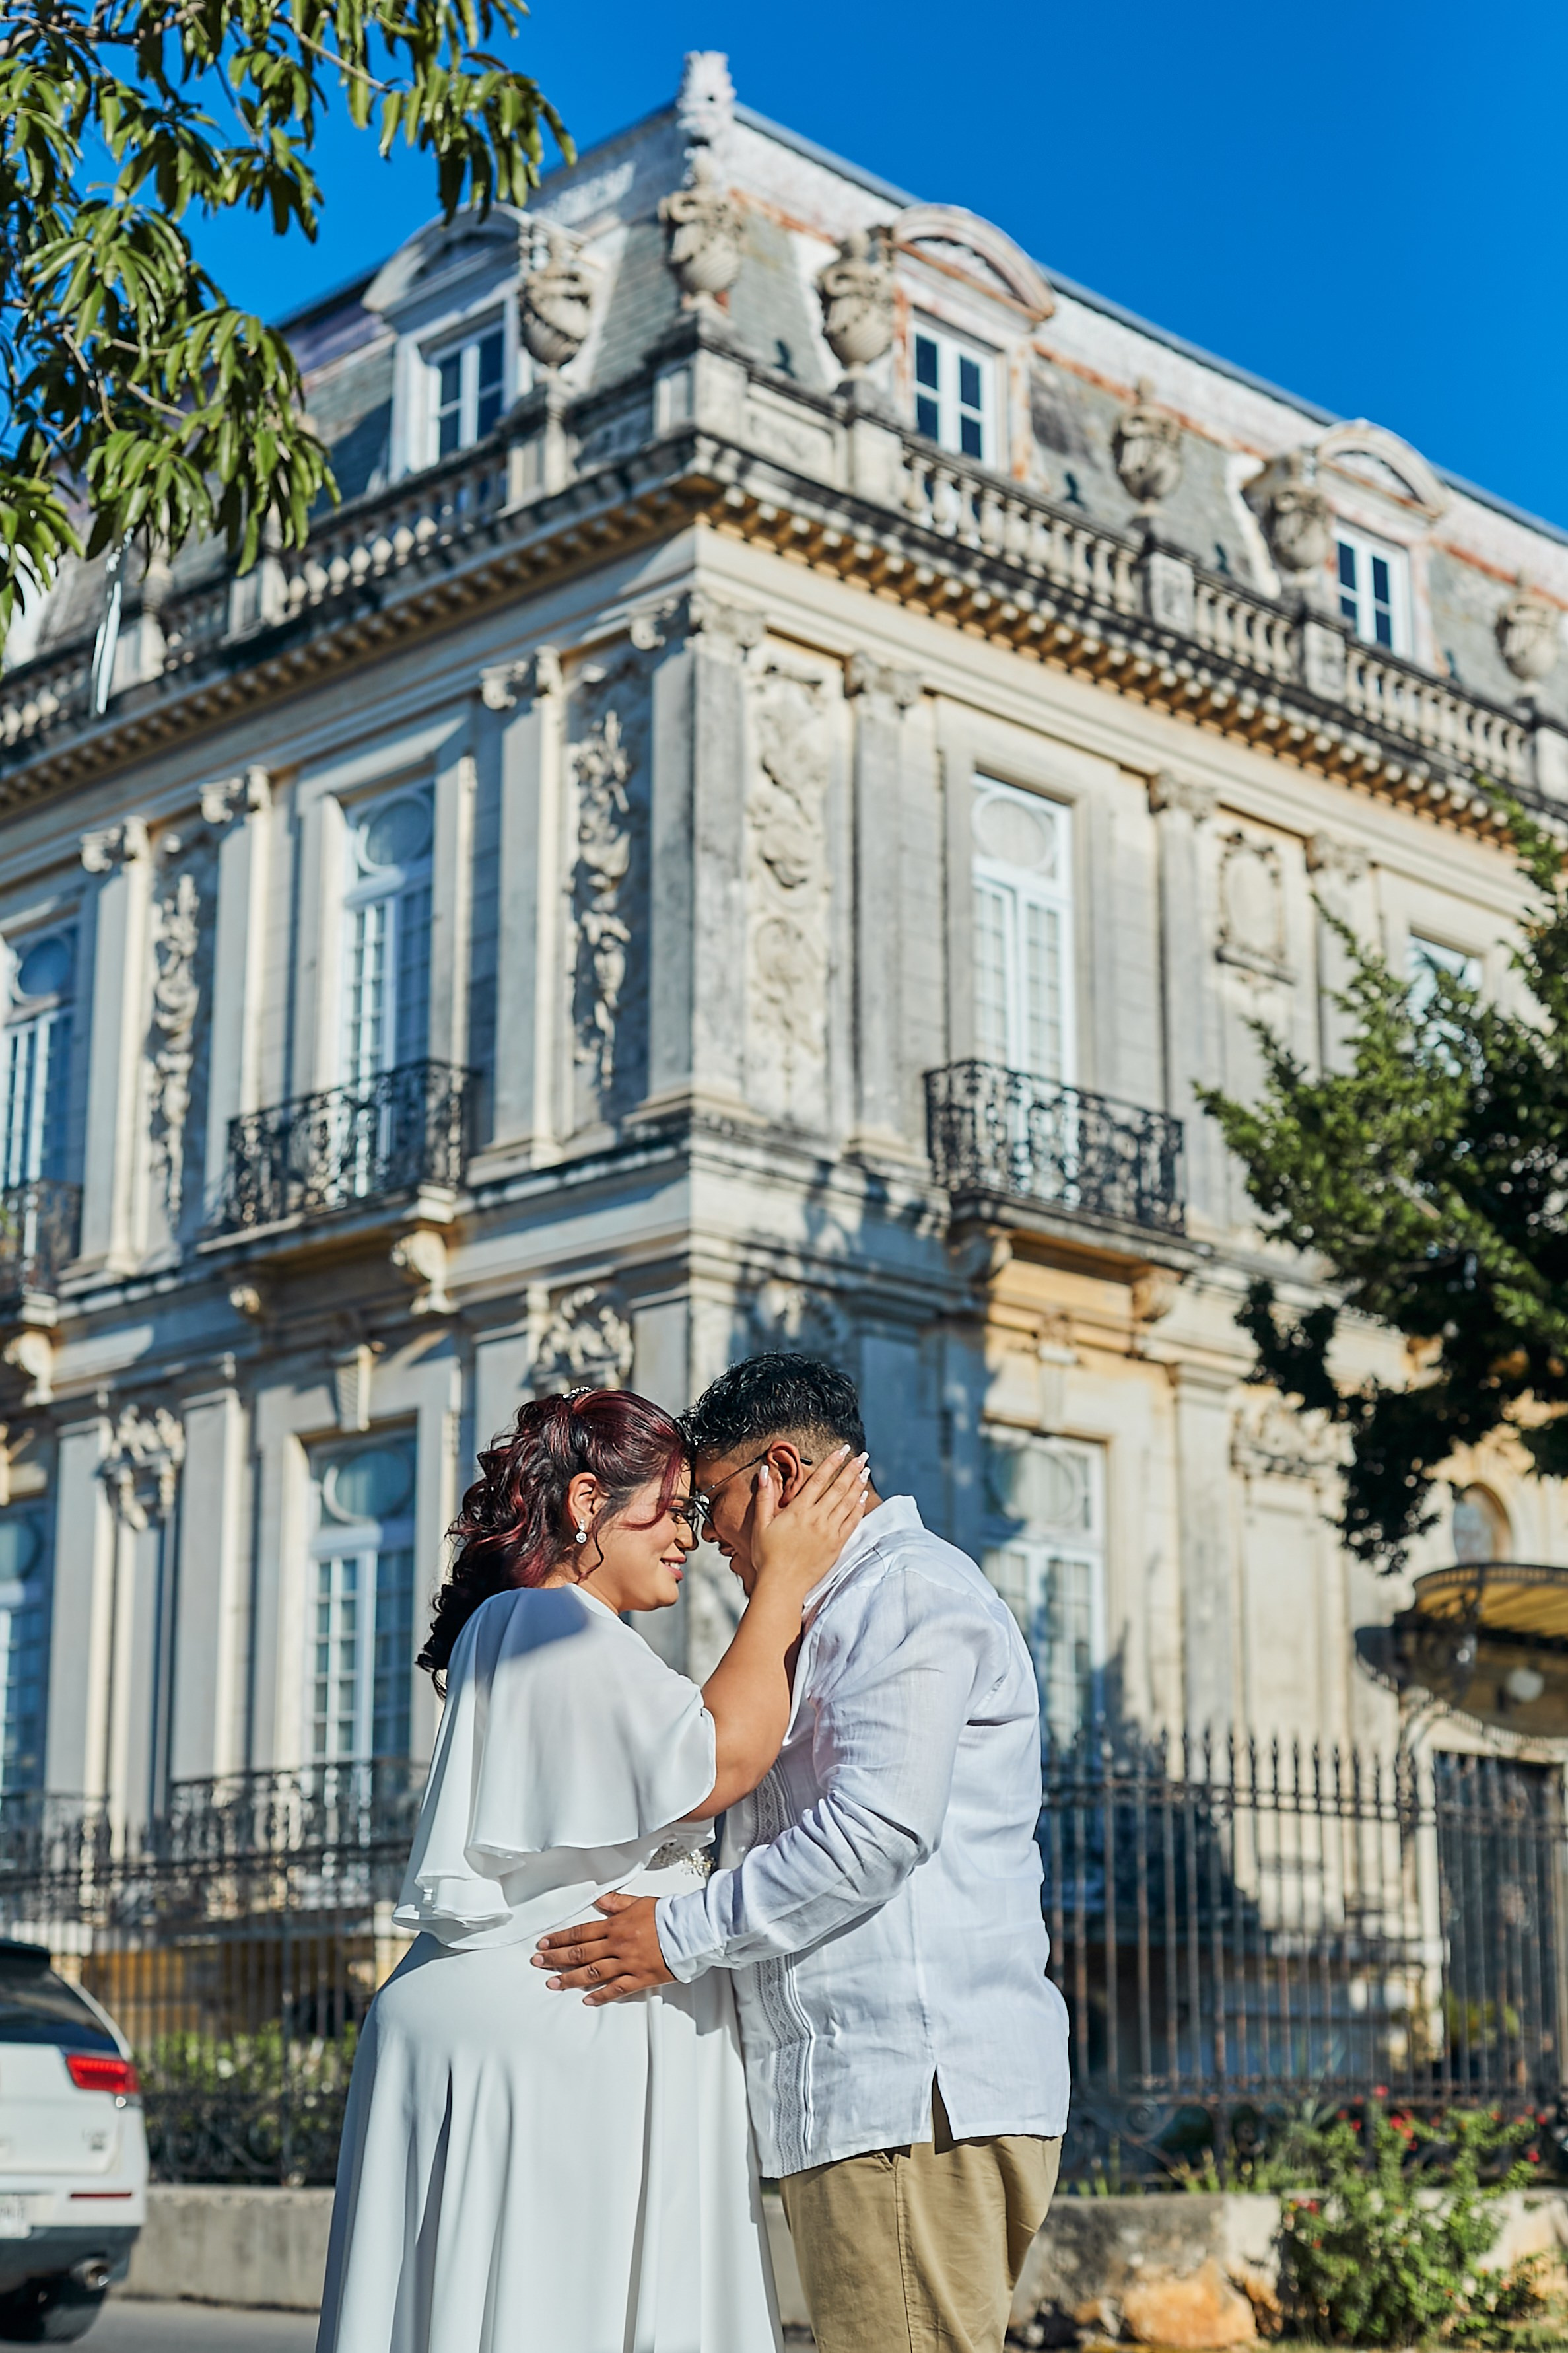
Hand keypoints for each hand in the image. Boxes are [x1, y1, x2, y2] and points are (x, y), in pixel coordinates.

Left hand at [532, 1892, 672, 2004]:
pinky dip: (600, 1995)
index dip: (560, 1938)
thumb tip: (598, 1900)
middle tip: (538, 1962)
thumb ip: (616, 1903)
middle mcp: (617, 1945)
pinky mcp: (639, 1978)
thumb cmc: (666, 1915)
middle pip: (581, 1953)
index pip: (580, 1932)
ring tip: (552, 1983)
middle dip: (556, 1958)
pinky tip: (586, 1999)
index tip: (544, 1943)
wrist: (689, 1930)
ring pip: (593, 1973)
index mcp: (615, 1925)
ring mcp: (627, 1963)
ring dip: (570, 1979)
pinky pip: (616, 1989)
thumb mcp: (638, 1902)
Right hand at [749, 1445, 868, 1601]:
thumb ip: (764, 1496)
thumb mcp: (761, 1524)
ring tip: (866, 1470)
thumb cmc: (767, 1556)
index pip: (819, 1480)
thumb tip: (765, 1472)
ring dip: (858, 1484)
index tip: (842, 1450)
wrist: (782, 1585)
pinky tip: (863, 1497)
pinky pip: (852, 1522)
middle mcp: (817, 1518)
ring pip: (848, 1502)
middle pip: (838, 1487)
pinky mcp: (836, 1545)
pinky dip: (858, 1508)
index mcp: (798, 1510)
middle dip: (851, 1469)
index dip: (832, 1462)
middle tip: (862, 1456)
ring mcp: (829, 1532)